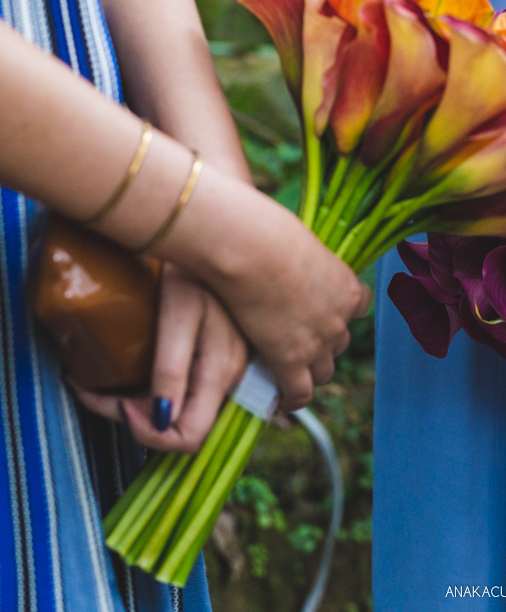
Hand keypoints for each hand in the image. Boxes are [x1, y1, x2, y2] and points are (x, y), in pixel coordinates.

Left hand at [68, 264, 247, 452]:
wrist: (221, 238)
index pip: (188, 438)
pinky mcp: (224, 356)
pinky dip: (157, 389)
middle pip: (181, 427)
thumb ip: (171, 369)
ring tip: (108, 378)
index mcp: (220, 373)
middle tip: (102, 389)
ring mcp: (230, 369)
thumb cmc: (195, 271)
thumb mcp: (178, 313)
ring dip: (142, 403)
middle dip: (136, 418)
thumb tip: (158, 420)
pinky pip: (189, 390)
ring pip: (182, 410)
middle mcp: (231, 379)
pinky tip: (136, 368)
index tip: (115, 399)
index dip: (145, 432)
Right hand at [160, 166, 370, 411]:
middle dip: (323, 345)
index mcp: (347, 286)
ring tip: (289, 374)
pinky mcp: (292, 359)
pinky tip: (281, 399)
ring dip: (309, 372)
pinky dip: (293, 398)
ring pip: (324, 371)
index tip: (325, 313)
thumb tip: (288, 255)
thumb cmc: (265, 233)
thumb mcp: (298, 243)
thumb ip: (303, 261)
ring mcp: (319, 340)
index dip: (341, 313)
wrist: (251, 248)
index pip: (359, 307)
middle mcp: (340, 317)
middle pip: (340, 343)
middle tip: (297, 344)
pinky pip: (301, 392)